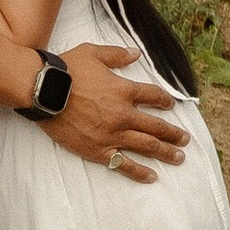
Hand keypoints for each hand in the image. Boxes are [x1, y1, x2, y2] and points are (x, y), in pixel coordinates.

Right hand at [48, 41, 187, 182]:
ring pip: (146, 146)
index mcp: (124, 90)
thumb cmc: (66, 71)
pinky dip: (139, 171)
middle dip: (174, 134)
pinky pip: (123, 164)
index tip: (170, 105)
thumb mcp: (92, 53)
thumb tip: (136, 53)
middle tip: (185, 140)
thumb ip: (117, 54)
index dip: (165, 100)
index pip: (153, 96)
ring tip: (179, 158)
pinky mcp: (98, 150)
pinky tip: (152, 176)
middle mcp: (123, 115)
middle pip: (157, 126)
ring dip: (165, 152)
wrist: (43, 92)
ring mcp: (112, 135)